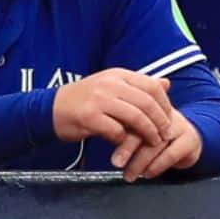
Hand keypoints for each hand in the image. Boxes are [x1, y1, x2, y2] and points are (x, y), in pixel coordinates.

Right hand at [52, 68, 172, 146]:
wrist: (51, 108)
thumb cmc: (86, 100)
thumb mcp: (113, 86)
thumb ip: (139, 86)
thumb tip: (167, 83)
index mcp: (119, 75)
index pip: (152, 86)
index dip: (165, 104)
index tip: (168, 118)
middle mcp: (110, 84)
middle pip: (147, 102)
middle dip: (160, 121)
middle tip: (164, 134)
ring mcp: (99, 99)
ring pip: (135, 116)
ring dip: (147, 133)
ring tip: (152, 142)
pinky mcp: (89, 117)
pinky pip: (116, 130)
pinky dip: (124, 139)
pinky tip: (124, 143)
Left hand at [115, 110, 203, 182]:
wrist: (190, 139)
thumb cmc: (158, 134)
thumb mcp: (139, 127)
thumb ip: (121, 126)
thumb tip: (100, 130)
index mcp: (150, 105)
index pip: (132, 114)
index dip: (118, 129)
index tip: (107, 141)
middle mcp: (165, 113)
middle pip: (144, 128)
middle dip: (127, 148)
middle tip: (116, 162)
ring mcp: (179, 125)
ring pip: (156, 143)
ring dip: (140, 162)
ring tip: (129, 175)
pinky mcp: (190, 140)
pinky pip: (170, 154)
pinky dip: (157, 166)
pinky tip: (147, 174)